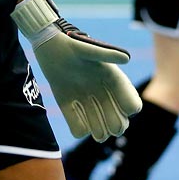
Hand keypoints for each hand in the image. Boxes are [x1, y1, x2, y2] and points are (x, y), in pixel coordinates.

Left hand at [12, 0, 142, 141]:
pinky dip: (79, 128)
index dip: (129, 107)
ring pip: (99, 126)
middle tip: (112, 128)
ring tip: (99, 134)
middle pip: (117, 119)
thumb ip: (106, 55)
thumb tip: (127, 59)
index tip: (126, 110)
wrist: (48, 46)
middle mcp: (101, 93)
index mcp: (112, 80)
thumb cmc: (71, 45)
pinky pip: (78, 126)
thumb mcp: (89, 50)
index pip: (130, 102)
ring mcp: (85, 100)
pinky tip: (80, 125)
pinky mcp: (68, 106)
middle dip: (116, 125)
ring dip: (100, 131)